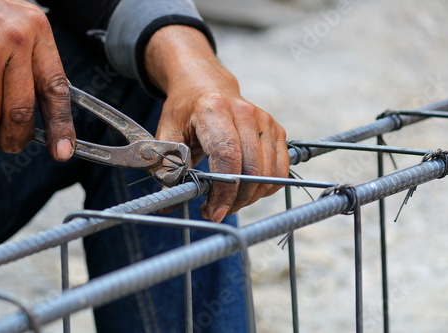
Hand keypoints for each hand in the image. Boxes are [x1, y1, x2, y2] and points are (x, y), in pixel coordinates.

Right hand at [0, 0, 74, 160]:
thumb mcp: (20, 29)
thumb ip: (33, 65)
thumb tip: (44, 117)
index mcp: (38, 32)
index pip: (56, 88)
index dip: (60, 126)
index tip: (63, 151)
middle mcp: (15, 39)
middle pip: (21, 111)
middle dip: (14, 138)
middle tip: (9, 144)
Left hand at [145, 26, 288, 221]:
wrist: (206, 85)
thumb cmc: (186, 111)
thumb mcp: (167, 134)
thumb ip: (168, 168)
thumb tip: (168, 204)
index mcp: (213, 110)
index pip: (227, 156)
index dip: (224, 191)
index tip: (214, 213)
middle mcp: (245, 113)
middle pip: (251, 169)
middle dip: (236, 200)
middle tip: (217, 211)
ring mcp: (265, 121)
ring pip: (269, 173)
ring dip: (250, 197)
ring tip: (228, 201)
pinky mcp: (277, 130)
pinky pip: (280, 170)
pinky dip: (265, 188)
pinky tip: (245, 190)